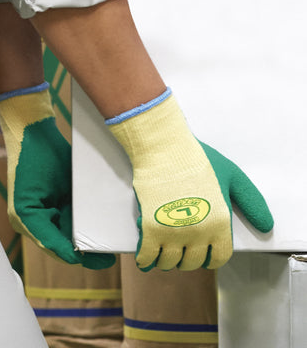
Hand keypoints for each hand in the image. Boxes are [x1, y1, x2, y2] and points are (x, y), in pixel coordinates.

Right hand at [0, 84, 115, 269]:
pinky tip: (101, 223)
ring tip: (108, 245)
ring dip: (85, 236)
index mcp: (25, 219)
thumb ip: (53, 225)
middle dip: (83, 249)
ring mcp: (43, 209)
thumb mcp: (42, 194)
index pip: (52, 245)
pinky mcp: (54, 199)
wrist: (32, 129)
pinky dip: (84, 221)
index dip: (74, 256)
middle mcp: (32, 219)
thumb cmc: (34, 157)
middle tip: (109, 257)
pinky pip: (70, 216)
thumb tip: (74, 250)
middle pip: (61, 242)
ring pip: (68, 231)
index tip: (98, 260)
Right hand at [108, 89, 272, 270]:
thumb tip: (266, 226)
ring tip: (162, 253)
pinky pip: (147, 256)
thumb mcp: (233, 176)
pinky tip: (144, 261)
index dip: (209, 258)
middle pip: (192, 262)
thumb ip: (251, 202)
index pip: (218, 257)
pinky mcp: (151, 227)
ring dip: (165, 261)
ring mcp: (174, 231)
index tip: (201, 254)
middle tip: (179, 250)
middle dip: (185, 259)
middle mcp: (199, 232)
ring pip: (168, 262)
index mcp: (221, 223)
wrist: (165, 148)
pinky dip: (145, 261)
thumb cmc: (197, 159)